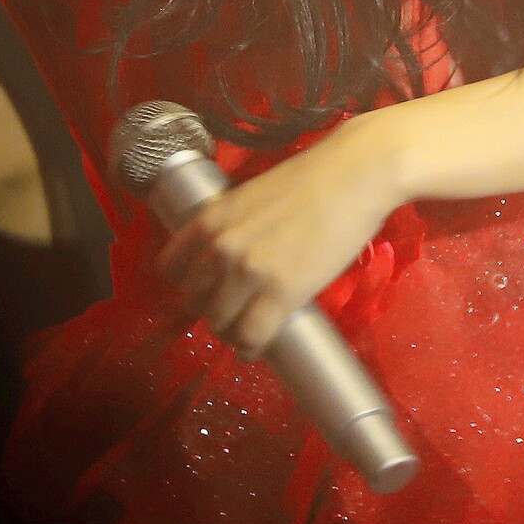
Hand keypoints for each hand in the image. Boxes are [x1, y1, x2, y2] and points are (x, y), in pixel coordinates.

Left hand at [154, 118, 399, 358]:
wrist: (352, 176)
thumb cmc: (309, 180)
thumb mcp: (251, 196)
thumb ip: (232, 226)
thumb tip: (227, 256)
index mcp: (211, 219)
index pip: (171, 268)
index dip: (186, 284)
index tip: (202, 290)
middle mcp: (221, 248)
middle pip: (194, 301)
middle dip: (210, 309)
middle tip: (231, 310)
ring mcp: (250, 273)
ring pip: (220, 323)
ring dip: (231, 331)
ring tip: (246, 330)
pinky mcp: (282, 295)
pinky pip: (252, 337)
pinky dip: (251, 347)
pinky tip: (256, 346)